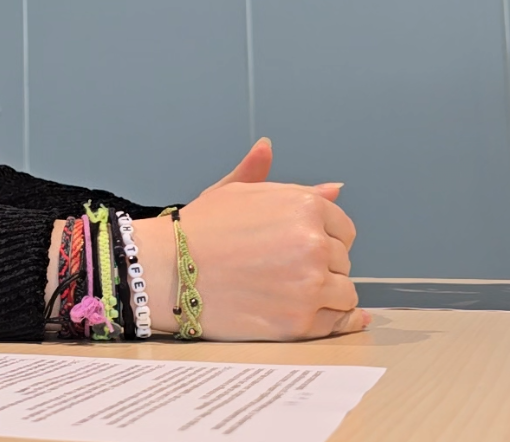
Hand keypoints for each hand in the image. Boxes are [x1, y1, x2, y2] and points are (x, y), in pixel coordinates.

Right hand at [137, 138, 365, 341]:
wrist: (165, 269)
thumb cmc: (196, 230)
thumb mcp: (234, 192)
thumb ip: (284, 187)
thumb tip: (332, 186)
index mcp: (304, 206)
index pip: (343, 229)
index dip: (322, 239)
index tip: (297, 249)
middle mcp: (314, 243)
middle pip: (342, 262)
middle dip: (320, 266)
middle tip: (283, 271)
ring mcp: (309, 285)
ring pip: (344, 294)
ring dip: (325, 296)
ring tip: (291, 294)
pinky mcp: (298, 322)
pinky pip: (335, 323)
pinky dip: (329, 321)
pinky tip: (316, 315)